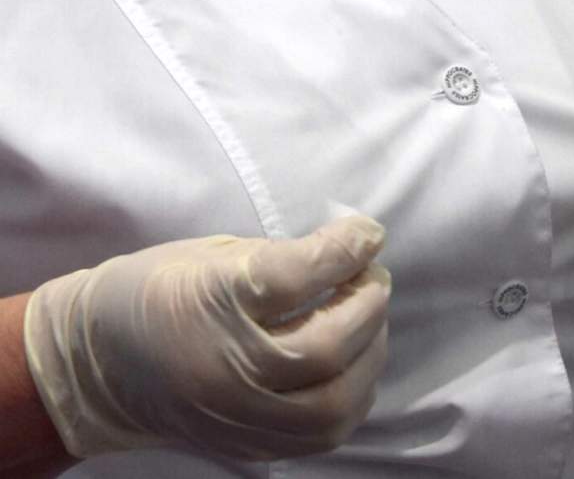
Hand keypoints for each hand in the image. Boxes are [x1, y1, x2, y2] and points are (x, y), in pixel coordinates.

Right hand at [23, 216, 389, 459]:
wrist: (96, 365)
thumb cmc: (154, 293)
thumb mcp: (209, 255)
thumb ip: (282, 256)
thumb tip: (354, 249)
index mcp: (205, 304)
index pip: (293, 277)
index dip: (344, 250)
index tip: (369, 233)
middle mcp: (224, 370)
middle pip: (324, 348)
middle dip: (367, 307)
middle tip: (373, 277)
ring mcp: (238, 417)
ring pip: (333, 403)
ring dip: (370, 354)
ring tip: (368, 319)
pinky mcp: (250, 445)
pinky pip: (323, 433)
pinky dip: (355, 394)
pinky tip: (355, 362)